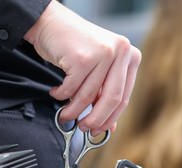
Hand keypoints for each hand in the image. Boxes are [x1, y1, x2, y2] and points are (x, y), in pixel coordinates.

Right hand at [24, 0, 140, 134]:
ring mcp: (103, 53)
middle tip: (84, 128)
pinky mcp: (83, 57)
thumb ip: (106, 95)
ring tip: (66, 114)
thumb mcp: (98, 71)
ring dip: (74, 111)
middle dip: (96, 120)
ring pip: (89, 96)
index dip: (110, 118)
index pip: (123, 98)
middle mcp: (121, 52)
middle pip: (112, 99)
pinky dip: (61, 96)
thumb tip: (110, 126)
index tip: (99, 129)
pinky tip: (57, 93)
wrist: (51, 23)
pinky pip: (71, 89)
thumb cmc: (77, 48)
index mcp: (130, 57)